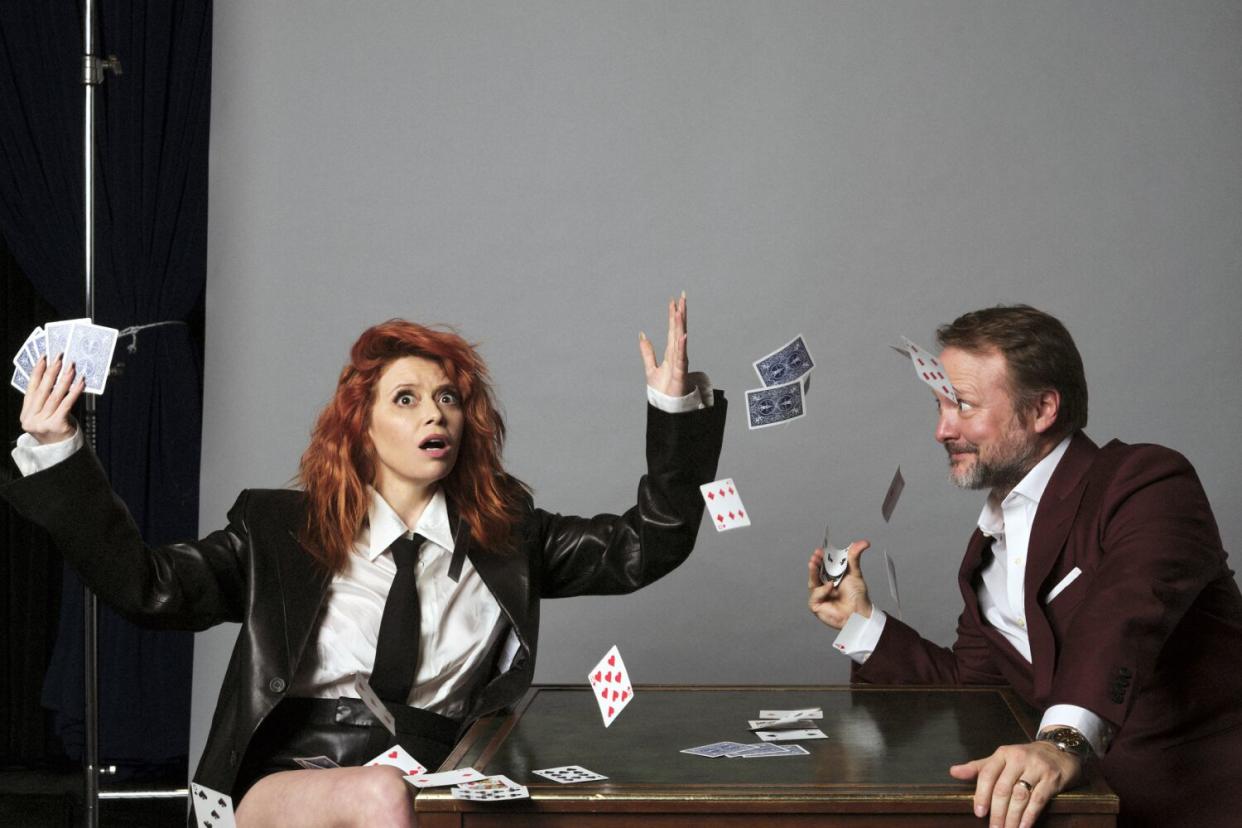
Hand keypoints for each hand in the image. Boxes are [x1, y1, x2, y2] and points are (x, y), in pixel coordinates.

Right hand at [19, 354, 83, 444]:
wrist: (61, 451)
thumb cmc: (55, 430)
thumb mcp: (45, 415)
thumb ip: (45, 400)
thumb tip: (57, 375)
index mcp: (25, 414)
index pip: (31, 388)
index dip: (37, 372)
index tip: (44, 358)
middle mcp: (31, 419)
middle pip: (43, 390)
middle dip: (52, 372)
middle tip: (59, 358)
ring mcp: (42, 423)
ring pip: (55, 396)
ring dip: (65, 380)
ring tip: (71, 368)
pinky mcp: (56, 425)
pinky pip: (66, 405)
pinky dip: (74, 392)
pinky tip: (80, 383)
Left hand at [639, 292, 688, 397]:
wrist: (668, 408)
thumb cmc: (664, 391)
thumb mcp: (650, 368)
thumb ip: (647, 352)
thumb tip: (642, 335)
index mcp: (670, 352)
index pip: (672, 329)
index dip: (673, 315)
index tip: (674, 301)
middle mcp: (677, 354)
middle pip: (678, 329)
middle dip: (680, 313)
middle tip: (682, 296)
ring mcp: (679, 362)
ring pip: (680, 339)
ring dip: (680, 325)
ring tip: (680, 310)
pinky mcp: (680, 372)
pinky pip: (681, 357)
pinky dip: (682, 346)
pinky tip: (683, 336)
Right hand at [807, 539, 872, 628]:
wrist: (859, 613)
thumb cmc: (857, 596)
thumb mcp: (855, 573)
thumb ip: (854, 557)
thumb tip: (863, 542)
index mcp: (832, 576)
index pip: (823, 564)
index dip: (820, 557)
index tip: (820, 550)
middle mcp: (824, 584)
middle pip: (815, 572)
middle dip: (814, 563)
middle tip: (815, 556)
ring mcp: (820, 594)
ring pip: (812, 582)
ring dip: (813, 572)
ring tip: (814, 563)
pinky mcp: (816, 605)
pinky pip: (815, 595)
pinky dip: (821, 590)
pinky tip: (829, 586)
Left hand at [949, 741, 1084, 827]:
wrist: (1059, 751)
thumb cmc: (1024, 758)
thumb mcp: (1001, 759)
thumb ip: (979, 768)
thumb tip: (953, 772)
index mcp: (1003, 753)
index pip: (987, 774)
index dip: (981, 794)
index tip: (978, 813)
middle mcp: (1019, 758)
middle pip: (1003, 788)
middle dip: (997, 812)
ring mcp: (1037, 768)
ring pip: (1020, 796)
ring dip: (1012, 817)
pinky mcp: (1052, 779)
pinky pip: (1038, 800)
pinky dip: (1029, 816)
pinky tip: (1023, 827)